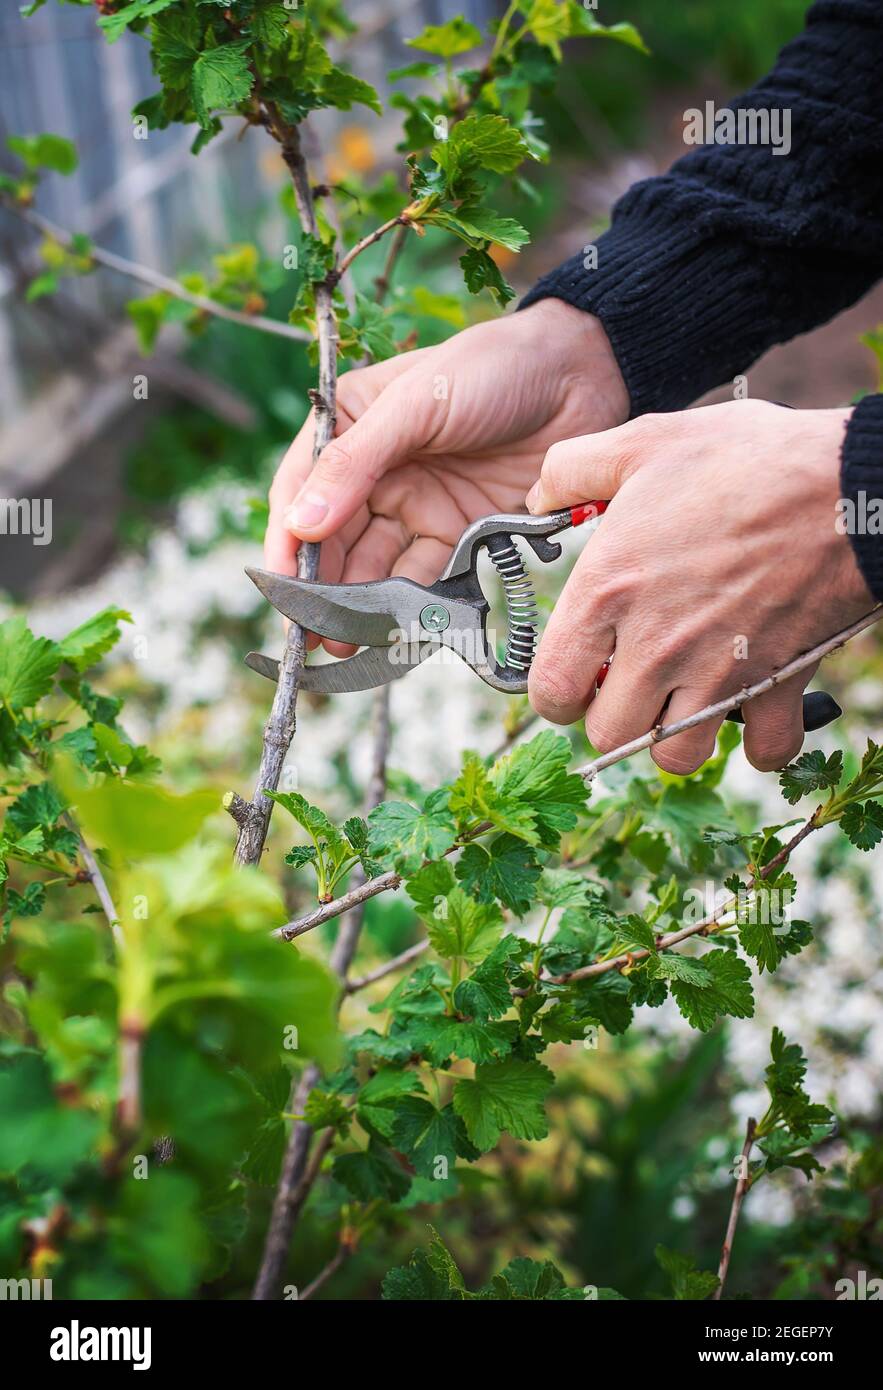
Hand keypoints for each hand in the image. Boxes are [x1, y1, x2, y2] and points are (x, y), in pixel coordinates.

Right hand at [265, 299, 628, 653]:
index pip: (300, 491)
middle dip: (318, 589)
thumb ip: (356, 464)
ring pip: (373, 567)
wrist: (582, 375)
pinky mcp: (458, 533)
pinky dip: (407, 606)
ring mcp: (416, 504)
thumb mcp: (415, 404)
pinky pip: (422, 578)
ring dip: (356, 606)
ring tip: (344, 643)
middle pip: (332, 540)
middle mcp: (375, 470)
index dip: (287, 542)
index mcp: (349, 425)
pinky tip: (392, 630)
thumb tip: (300, 526)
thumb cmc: (493, 367)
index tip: (281, 587)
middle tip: (310, 635)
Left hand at [526, 400, 873, 772]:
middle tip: (632, 682)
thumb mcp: (643, 441)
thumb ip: (572, 468)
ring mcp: (717, 673)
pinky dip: (760, 743)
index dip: (558, 691)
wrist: (845, 483)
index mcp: (608, 593)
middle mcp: (654, 647)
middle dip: (614, 716)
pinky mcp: (777, 684)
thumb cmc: (748, 460)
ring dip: (675, 735)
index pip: (551, 690)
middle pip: (607, 735)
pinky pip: (763, 751)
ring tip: (685, 697)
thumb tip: (537, 496)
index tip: (579, 673)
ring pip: (674, 756)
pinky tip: (752, 706)